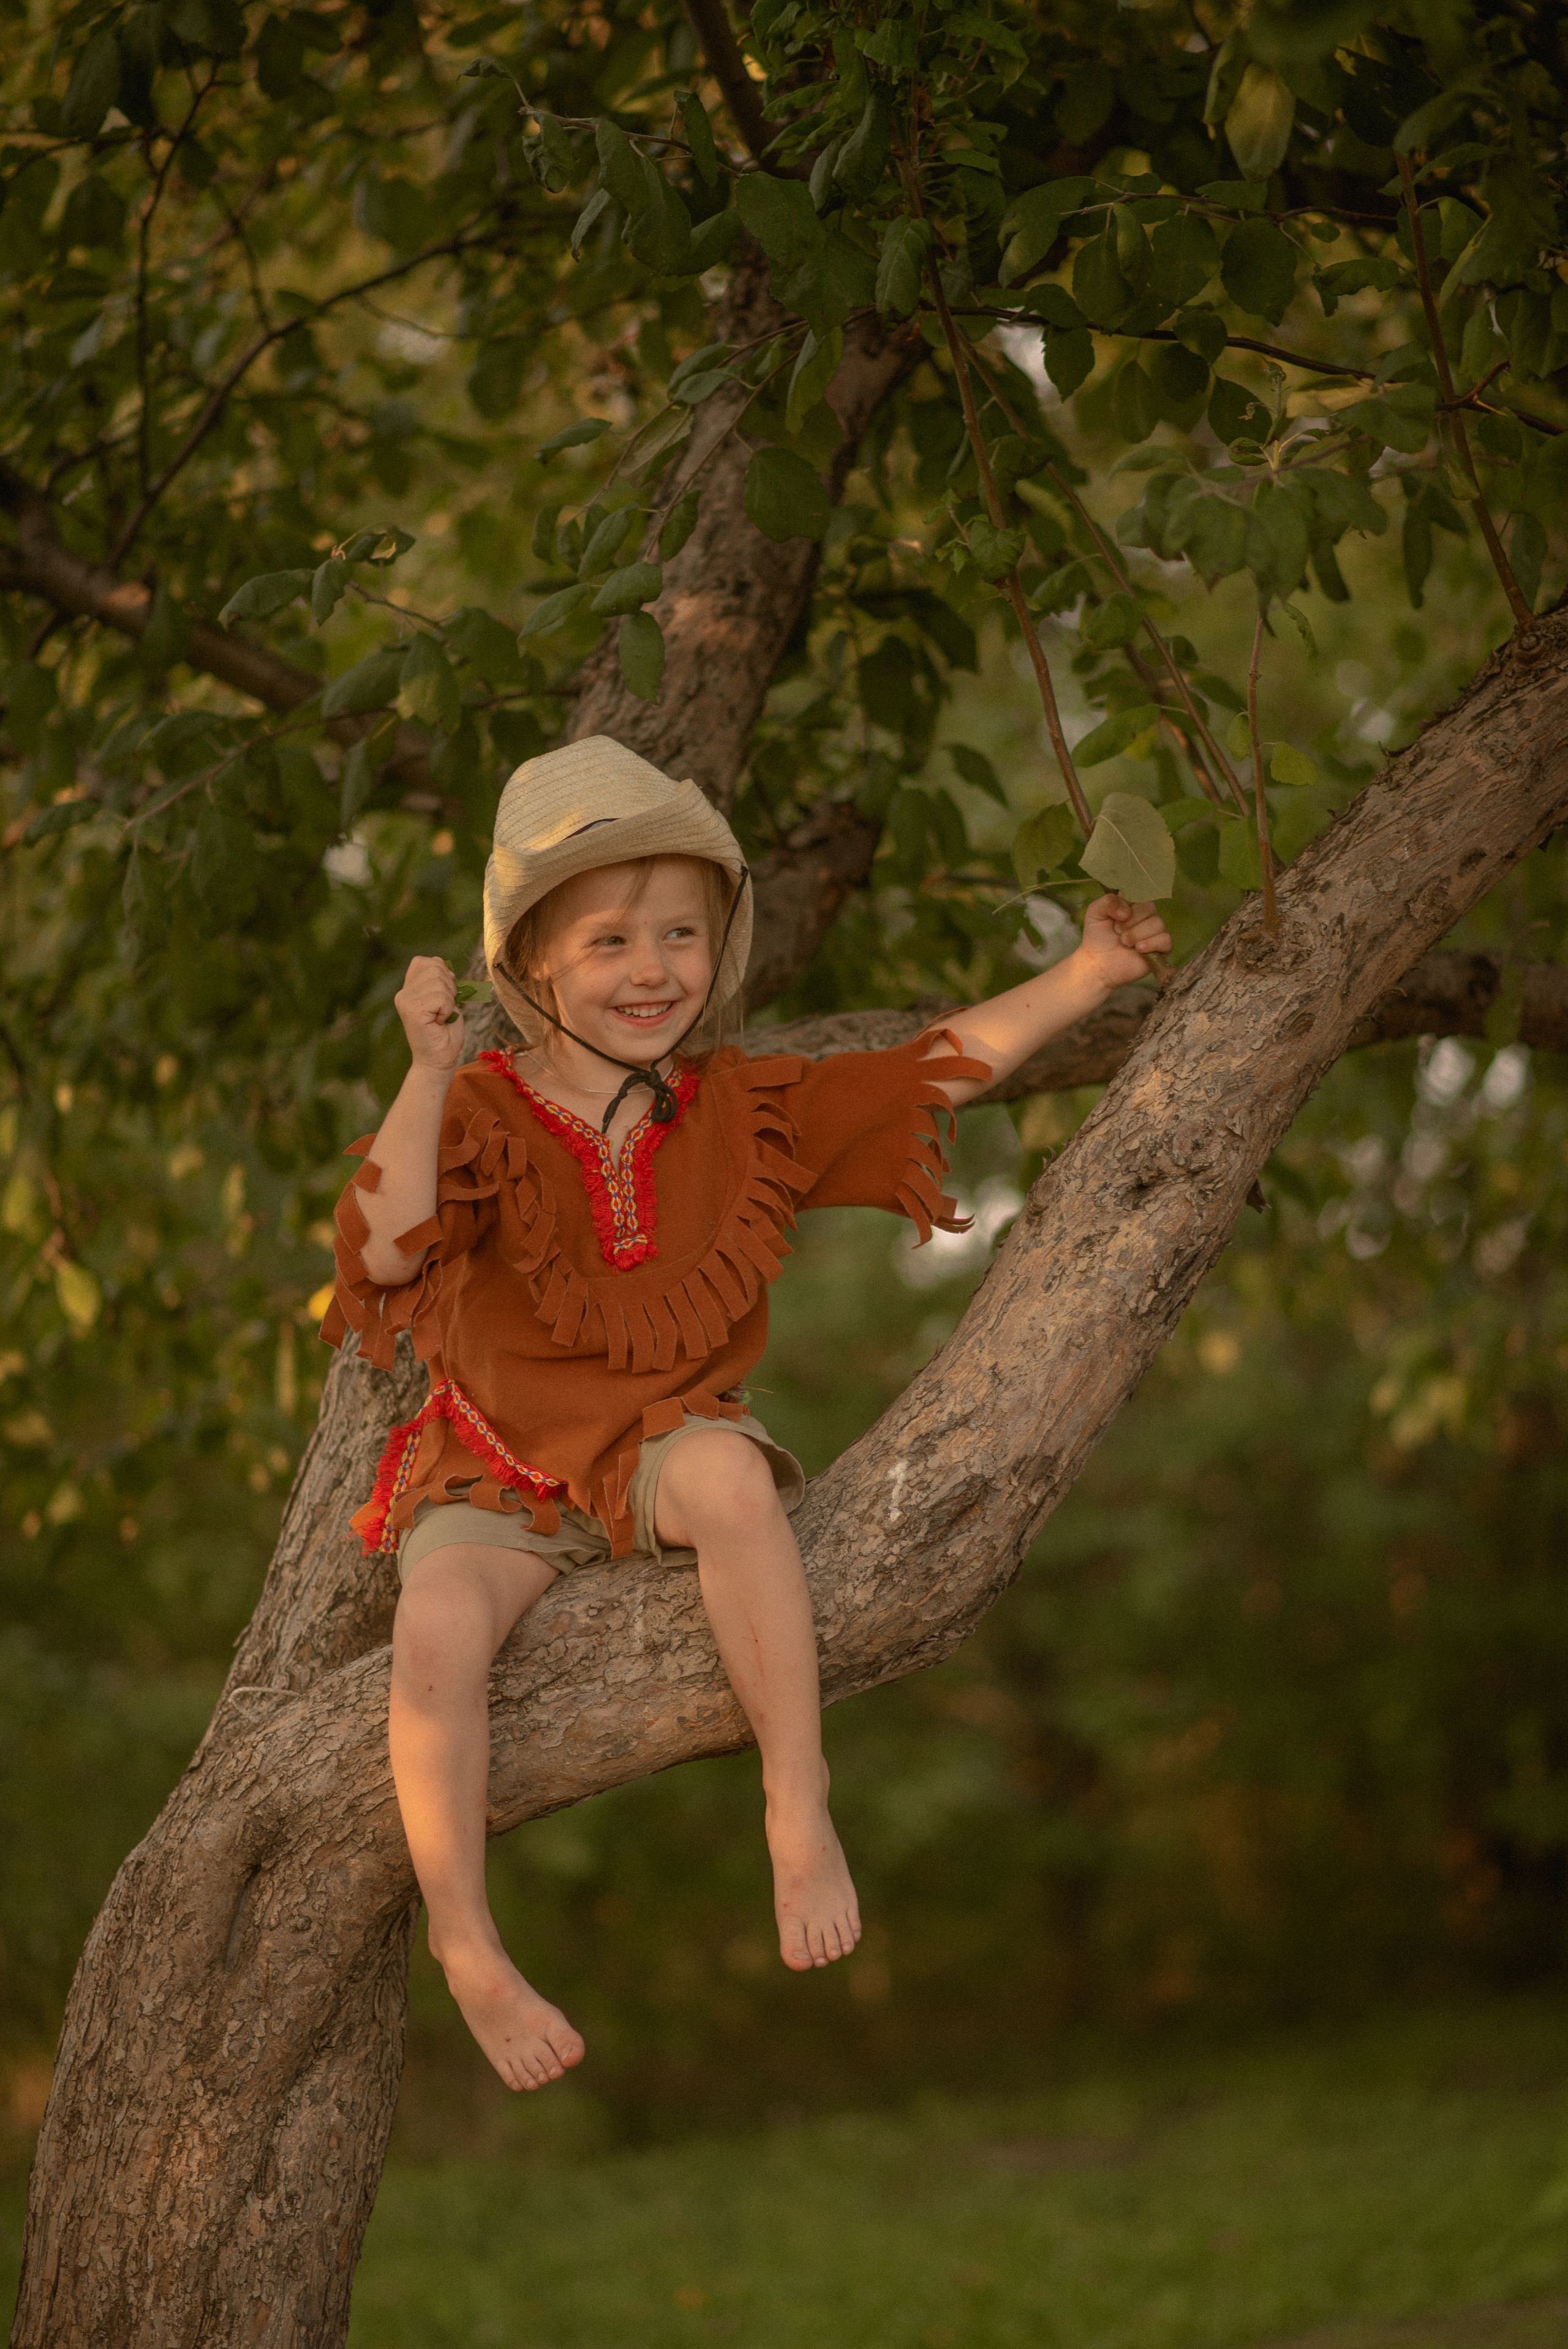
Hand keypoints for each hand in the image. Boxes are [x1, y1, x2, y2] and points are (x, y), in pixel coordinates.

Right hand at [394, 955, 466, 1072]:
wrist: (439, 1060)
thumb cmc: (445, 1034)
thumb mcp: (447, 1000)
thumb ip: (441, 980)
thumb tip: (440, 962)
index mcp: (408, 989)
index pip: (423, 962)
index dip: (441, 973)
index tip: (445, 995)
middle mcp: (403, 993)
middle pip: (434, 968)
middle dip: (449, 988)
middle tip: (444, 1010)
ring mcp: (405, 1001)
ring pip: (439, 981)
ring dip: (449, 1001)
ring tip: (441, 1017)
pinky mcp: (412, 1010)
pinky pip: (442, 997)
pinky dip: (448, 1010)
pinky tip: (439, 1022)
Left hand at [1078, 893, 1172, 988]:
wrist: (1099, 962)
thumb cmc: (1097, 937)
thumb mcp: (1095, 912)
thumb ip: (1108, 902)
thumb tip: (1127, 912)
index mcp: (1133, 904)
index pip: (1142, 893)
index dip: (1130, 904)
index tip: (1118, 915)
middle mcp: (1146, 916)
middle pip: (1150, 908)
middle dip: (1131, 921)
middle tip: (1117, 932)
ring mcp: (1155, 932)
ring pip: (1158, 924)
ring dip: (1138, 934)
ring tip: (1124, 943)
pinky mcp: (1161, 949)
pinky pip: (1166, 940)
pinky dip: (1151, 943)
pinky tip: (1138, 949)